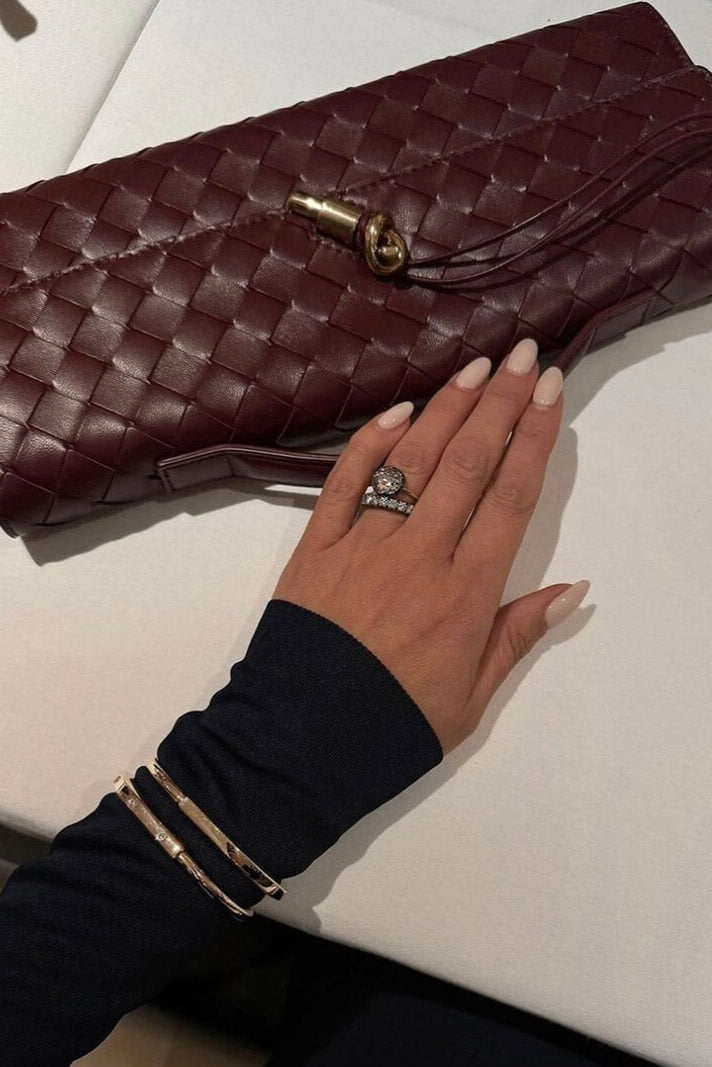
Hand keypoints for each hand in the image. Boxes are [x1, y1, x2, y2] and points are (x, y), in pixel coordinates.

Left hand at [273, 339, 588, 753]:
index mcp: (465, 593)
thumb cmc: (390, 725)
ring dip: (446, 410)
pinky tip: (399, 412)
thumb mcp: (470, 698)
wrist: (296, 745)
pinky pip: (345, 483)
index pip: (510, 497)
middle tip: (522, 356)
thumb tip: (570, 587)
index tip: (549, 392)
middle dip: (500, 403)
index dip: (534, 438)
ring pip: (412, 462)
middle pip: (468, 463)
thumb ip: (517, 636)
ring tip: (475, 369)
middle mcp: (419, 556)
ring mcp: (363, 546)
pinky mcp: (315, 547)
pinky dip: (371, 444)